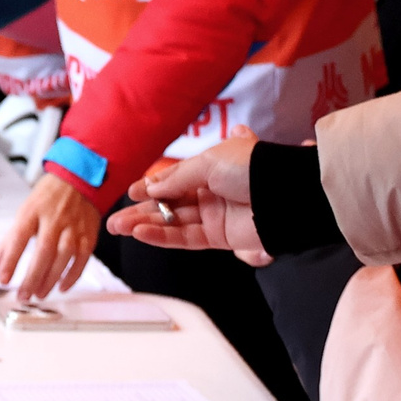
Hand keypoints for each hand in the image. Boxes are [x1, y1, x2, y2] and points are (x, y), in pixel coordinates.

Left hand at [0, 173, 102, 301]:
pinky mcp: (88, 236)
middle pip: (43, 250)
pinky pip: (81, 259)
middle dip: (32, 276)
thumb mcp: (23, 215)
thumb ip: (6, 245)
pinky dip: (72, 276)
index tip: (3, 279)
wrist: (79, 181)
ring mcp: (73, 228)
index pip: (19, 237)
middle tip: (23, 295)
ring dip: (50, 279)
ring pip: (63, 256)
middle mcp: (54, 219)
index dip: (10, 259)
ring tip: (38, 294)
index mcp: (32, 211)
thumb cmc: (47, 200)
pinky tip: (61, 287)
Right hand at [107, 135, 267, 263]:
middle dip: (141, 211)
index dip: (151, 187)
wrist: (286, 193)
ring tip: (119, 228)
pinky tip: (142, 234)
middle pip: (168, 204)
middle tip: (115, 221)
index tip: (130, 192)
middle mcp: (210, 192)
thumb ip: (177, 178)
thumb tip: (151, 187)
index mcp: (209, 168)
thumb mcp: (208, 162)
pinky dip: (163, 237)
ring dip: (145, 226)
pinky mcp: (220, 238)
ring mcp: (214, 216)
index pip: (173, 180)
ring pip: (173, 223)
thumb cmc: (253, 168)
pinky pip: (186, 239)